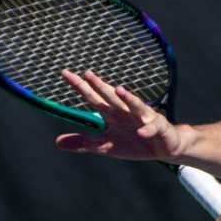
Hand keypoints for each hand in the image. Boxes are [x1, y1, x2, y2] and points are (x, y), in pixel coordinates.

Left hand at [53, 69, 191, 162]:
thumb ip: (84, 143)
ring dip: (127, 98)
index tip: (65, 73)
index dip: (80, 86)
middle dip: (100, 86)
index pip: (93, 98)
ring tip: (118, 90)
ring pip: (135, 106)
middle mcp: (126, 112)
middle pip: (111, 97)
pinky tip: (141, 131)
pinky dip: (148, 129)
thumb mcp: (105, 146)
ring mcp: (143, 118)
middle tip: (87, 74)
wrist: (163, 147)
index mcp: (112, 114)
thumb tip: (57, 141)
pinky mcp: (158, 128)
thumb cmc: (134, 142)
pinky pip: (152, 128)